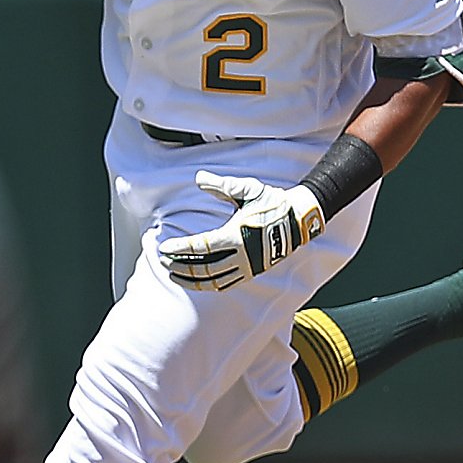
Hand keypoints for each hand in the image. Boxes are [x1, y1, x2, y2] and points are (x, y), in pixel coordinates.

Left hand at [157, 172, 324, 291]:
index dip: (181, 248)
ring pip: (214, 281)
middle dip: (181, 265)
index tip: (163, 248)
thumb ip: (222, 185)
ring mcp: (249, 267)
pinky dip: (208, 285)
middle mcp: (243, 255)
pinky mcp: (253, 273)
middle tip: (163, 261)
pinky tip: (195, 281)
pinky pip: (226, 284)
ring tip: (173, 274)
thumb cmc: (271, 202)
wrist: (299, 218)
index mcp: (238, 235)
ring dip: (191, 280)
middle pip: (204, 268)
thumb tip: (199, 177)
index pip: (202, 246)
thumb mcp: (248, 189)